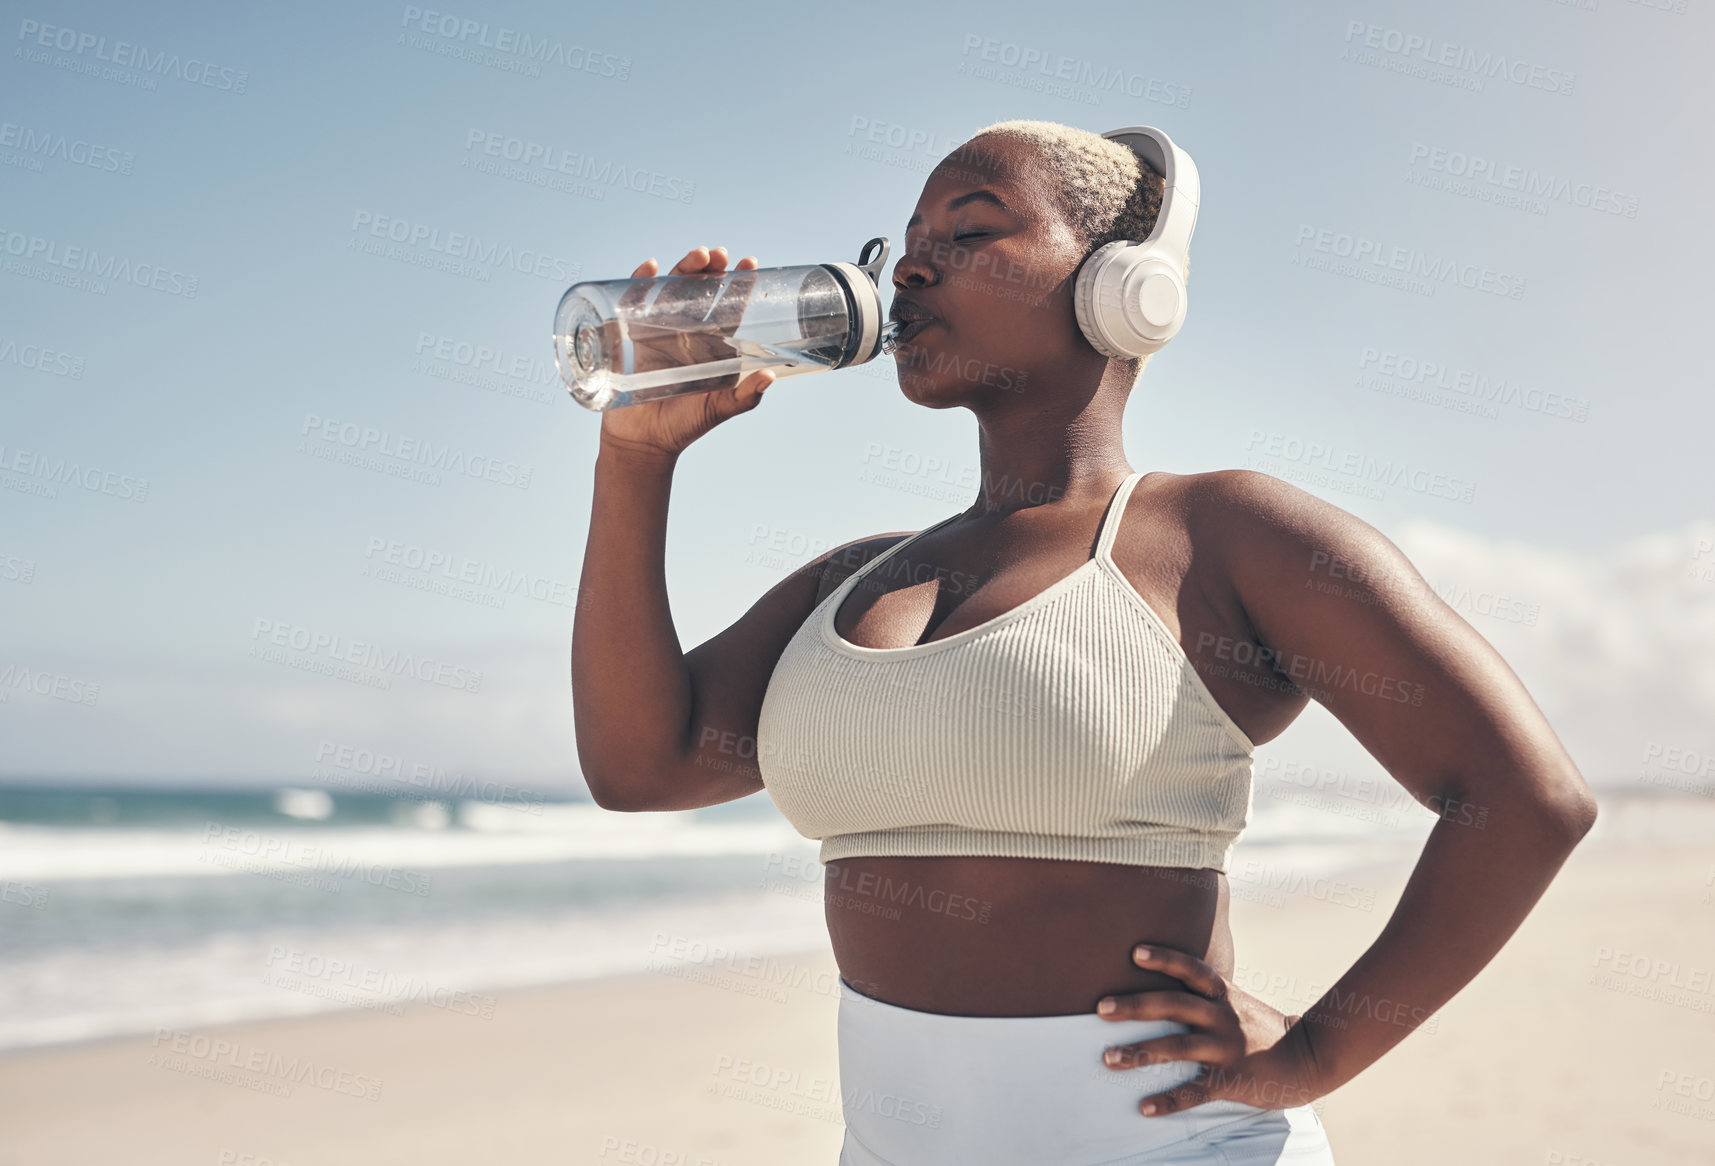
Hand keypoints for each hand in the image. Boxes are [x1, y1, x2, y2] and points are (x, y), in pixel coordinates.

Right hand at [597, 245, 773, 462]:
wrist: (645, 441)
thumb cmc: (686, 424)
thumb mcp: (719, 409)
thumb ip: (745, 396)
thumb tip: (770, 376)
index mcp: (712, 343)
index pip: (728, 306)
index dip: (739, 284)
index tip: (750, 263)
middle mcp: (687, 331)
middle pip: (700, 290)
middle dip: (711, 269)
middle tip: (719, 255)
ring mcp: (658, 330)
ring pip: (671, 289)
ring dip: (684, 269)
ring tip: (698, 256)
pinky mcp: (632, 335)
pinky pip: (634, 302)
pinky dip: (640, 282)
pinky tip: (651, 268)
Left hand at [1096, 944, 1323, 1116]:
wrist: (1309, 1058)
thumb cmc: (1265, 1029)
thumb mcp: (1239, 1002)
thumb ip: (1209, 994)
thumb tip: (1172, 982)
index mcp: (1223, 995)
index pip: (1191, 969)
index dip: (1164, 959)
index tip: (1134, 952)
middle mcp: (1222, 1017)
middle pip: (1173, 1005)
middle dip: (1134, 1005)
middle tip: (1100, 1008)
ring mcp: (1226, 1049)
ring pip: (1177, 1047)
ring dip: (1139, 1053)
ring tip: (1108, 1058)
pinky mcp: (1232, 1080)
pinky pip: (1195, 1091)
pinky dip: (1168, 1101)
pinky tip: (1144, 1107)